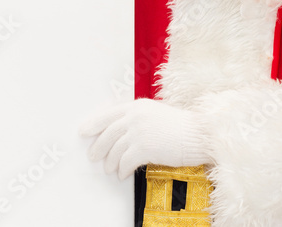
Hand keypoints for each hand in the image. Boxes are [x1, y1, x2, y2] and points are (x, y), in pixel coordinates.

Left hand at [79, 98, 212, 178]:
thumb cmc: (182, 126)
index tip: (84, 130)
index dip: (94, 123)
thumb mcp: (157, 113)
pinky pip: (125, 162)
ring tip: (111, 169)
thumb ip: (139, 117)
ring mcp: (138, 132)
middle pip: (108, 134)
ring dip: (111, 163)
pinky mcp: (144, 147)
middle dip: (98, 147)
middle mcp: (135, 117)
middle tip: (94, 156)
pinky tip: (124, 174)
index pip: (109, 114)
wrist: (198, 134)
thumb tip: (123, 131)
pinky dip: (123, 170)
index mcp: (138, 106)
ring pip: (115, 150)